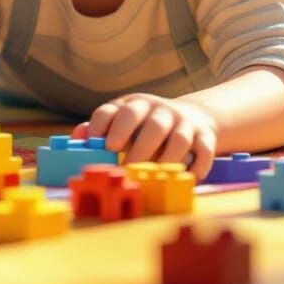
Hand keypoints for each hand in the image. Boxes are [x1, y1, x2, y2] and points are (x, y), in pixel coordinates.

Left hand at [76, 93, 217, 180]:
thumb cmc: (147, 125)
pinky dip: (196, 166)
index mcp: (137, 105)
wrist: (192, 117)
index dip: (108, 126)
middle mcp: (162, 111)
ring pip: (179, 139)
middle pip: (153, 125)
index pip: (120, 110)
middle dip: (139, 147)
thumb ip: (101, 129)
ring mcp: (185, 123)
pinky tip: (185, 177)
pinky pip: (204, 151)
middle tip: (127, 167)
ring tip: (154, 177)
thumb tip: (78, 138)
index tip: (102, 145)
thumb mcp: (124, 120)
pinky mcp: (205, 136)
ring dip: (167, 160)